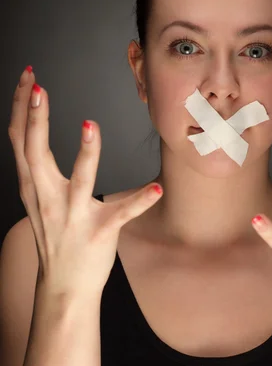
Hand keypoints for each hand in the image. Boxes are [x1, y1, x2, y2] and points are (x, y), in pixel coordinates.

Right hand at [8, 67, 162, 296]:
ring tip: (89, 127)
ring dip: (84, 154)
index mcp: (33, 186)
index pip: (20, 139)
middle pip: (35, 153)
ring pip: (78, 181)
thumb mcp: (37, 196)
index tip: (28, 77)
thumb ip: (37, 164)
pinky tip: (156, 188)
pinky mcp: (100, 233)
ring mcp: (73, 217)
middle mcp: (47, 198)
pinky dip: (138, 201)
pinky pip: (121, 215)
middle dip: (36, 118)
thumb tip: (38, 127)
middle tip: (39, 87)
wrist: (63, 288)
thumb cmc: (55, 235)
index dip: (22, 106)